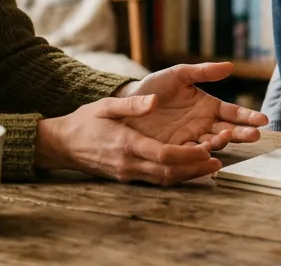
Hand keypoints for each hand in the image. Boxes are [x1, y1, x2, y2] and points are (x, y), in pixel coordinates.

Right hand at [35, 95, 222, 184]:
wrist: (62, 144)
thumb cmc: (85, 121)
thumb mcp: (106, 105)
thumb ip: (132, 104)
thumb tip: (154, 101)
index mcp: (126, 144)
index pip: (163, 155)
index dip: (188, 156)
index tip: (207, 149)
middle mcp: (129, 163)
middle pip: (168, 173)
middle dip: (195, 169)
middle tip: (218, 162)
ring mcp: (127, 173)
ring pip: (164, 180)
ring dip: (188, 175)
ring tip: (211, 166)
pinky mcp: (127, 176)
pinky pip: (155, 180)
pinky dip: (174, 176)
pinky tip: (188, 169)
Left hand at [119, 62, 268, 150]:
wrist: (128, 102)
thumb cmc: (154, 86)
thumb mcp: (179, 74)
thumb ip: (203, 71)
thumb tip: (231, 66)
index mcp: (208, 106)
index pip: (233, 112)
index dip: (248, 116)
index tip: (263, 120)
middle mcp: (203, 124)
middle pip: (229, 130)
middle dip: (242, 133)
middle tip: (255, 135)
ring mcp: (190, 138)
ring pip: (212, 143)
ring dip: (222, 142)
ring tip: (226, 136)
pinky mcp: (175, 148)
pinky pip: (190, 153)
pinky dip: (200, 153)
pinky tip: (206, 150)